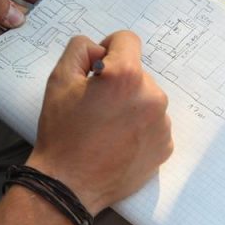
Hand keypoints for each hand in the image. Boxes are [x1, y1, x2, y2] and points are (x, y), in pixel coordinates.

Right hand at [25, 31, 173, 215]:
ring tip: (106, 127)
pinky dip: (138, 127)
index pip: (127, 40)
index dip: (107, 48)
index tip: (95, 69)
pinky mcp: (165, 146)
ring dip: (129, 104)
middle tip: (96, 106)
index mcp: (126, 75)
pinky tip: (117, 141)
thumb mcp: (59, 79)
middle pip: (137, 72)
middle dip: (118, 81)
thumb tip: (100, 50)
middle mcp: (152, 96)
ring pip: (146, 98)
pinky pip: (153, 123)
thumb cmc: (62, 133)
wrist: (69, 185)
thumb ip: (80, 49)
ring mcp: (162, 123)